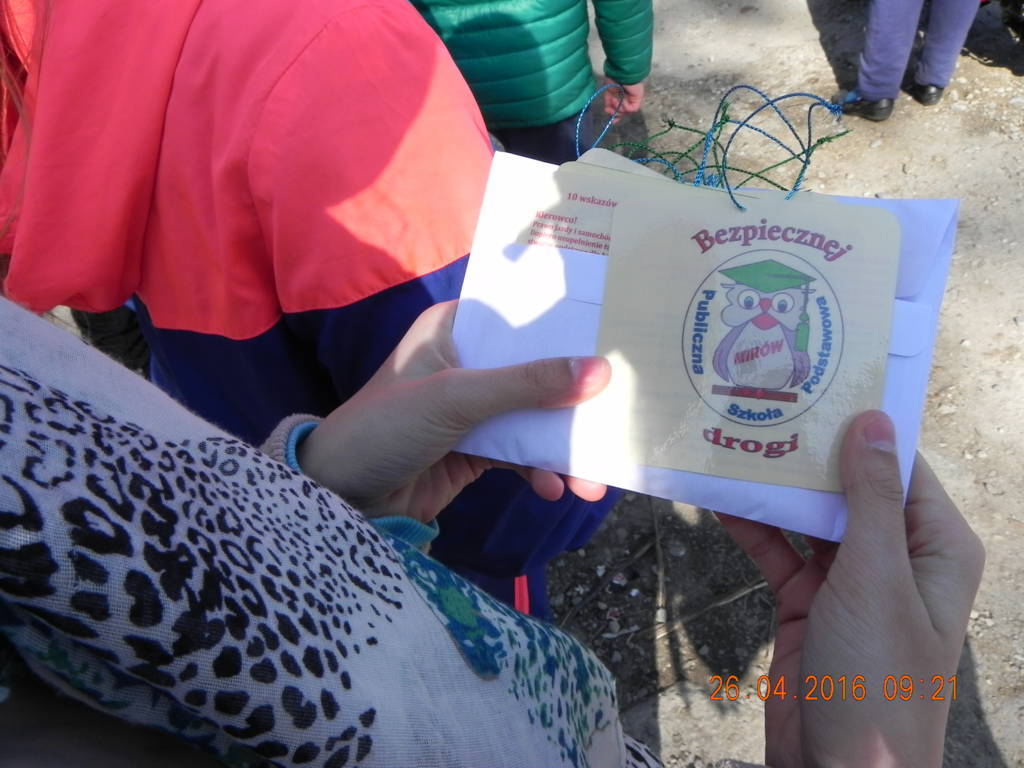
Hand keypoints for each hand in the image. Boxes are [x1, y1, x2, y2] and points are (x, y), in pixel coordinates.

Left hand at [297, 301, 609, 521]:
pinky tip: (553, 488)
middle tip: (619, 415)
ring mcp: (471, 407)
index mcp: (454, 328)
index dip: (567, 327)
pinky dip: (540, 469)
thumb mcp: (455, 399)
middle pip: (536, 371)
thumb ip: (526, 385)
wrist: (340, 498)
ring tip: (592, 480)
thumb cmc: (384, 428)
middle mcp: (466, 362)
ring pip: (533, 417)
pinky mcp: (474, 448)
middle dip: (574, 401)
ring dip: (562, 446)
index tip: (619, 336)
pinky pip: (521, 452)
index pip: (521, 318)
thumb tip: (599, 371)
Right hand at [602, 79, 644, 121]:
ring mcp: (633, 99)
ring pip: (626, 111)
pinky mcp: (638, 99)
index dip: (616, 116)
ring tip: (615, 100)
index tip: (612, 121)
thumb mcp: (608, 93)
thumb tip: (608, 111)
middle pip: (623, 112)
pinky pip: (632, 108)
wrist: (620, 73)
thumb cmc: (613, 80)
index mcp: (620, 96)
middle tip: (611, 111)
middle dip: (616, 113)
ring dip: (619, 108)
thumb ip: (608, 103)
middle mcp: (627, 98)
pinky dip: (626, 106)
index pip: (620, 109)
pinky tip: (622, 100)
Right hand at [719, 411, 983, 766]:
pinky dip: (751, 524)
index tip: (819, 378)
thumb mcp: (877, 577)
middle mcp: (895, 555)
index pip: (900, 466)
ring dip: (776, 484)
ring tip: (734, 434)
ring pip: (809, 515)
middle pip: (849, 485)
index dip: (863, 425)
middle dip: (808, 449)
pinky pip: (778, 550)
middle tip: (762, 399)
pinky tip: (718, 493)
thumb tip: (874, 420)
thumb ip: (871, 498)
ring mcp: (848, 579)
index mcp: (934, 545)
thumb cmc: (877, 674)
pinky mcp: (805, 600)